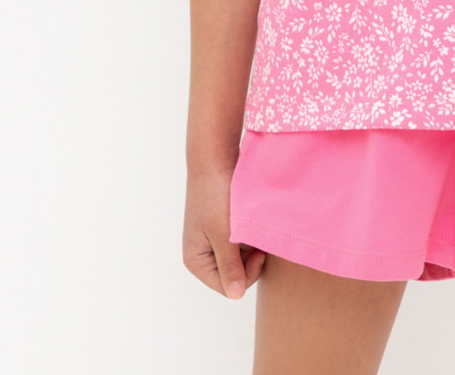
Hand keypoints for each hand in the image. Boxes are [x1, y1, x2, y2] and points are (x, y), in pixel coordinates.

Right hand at [183, 164, 266, 299]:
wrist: (216, 158)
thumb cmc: (215, 195)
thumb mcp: (222, 233)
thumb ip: (229, 265)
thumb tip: (236, 296)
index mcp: (196, 261)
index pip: (228, 287)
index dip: (246, 273)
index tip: (258, 252)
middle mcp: (205, 255)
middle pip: (237, 274)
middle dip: (250, 258)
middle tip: (255, 235)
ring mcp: (216, 241)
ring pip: (243, 258)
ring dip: (252, 244)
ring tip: (252, 223)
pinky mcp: (227, 228)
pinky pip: (244, 242)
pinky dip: (252, 234)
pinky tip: (253, 218)